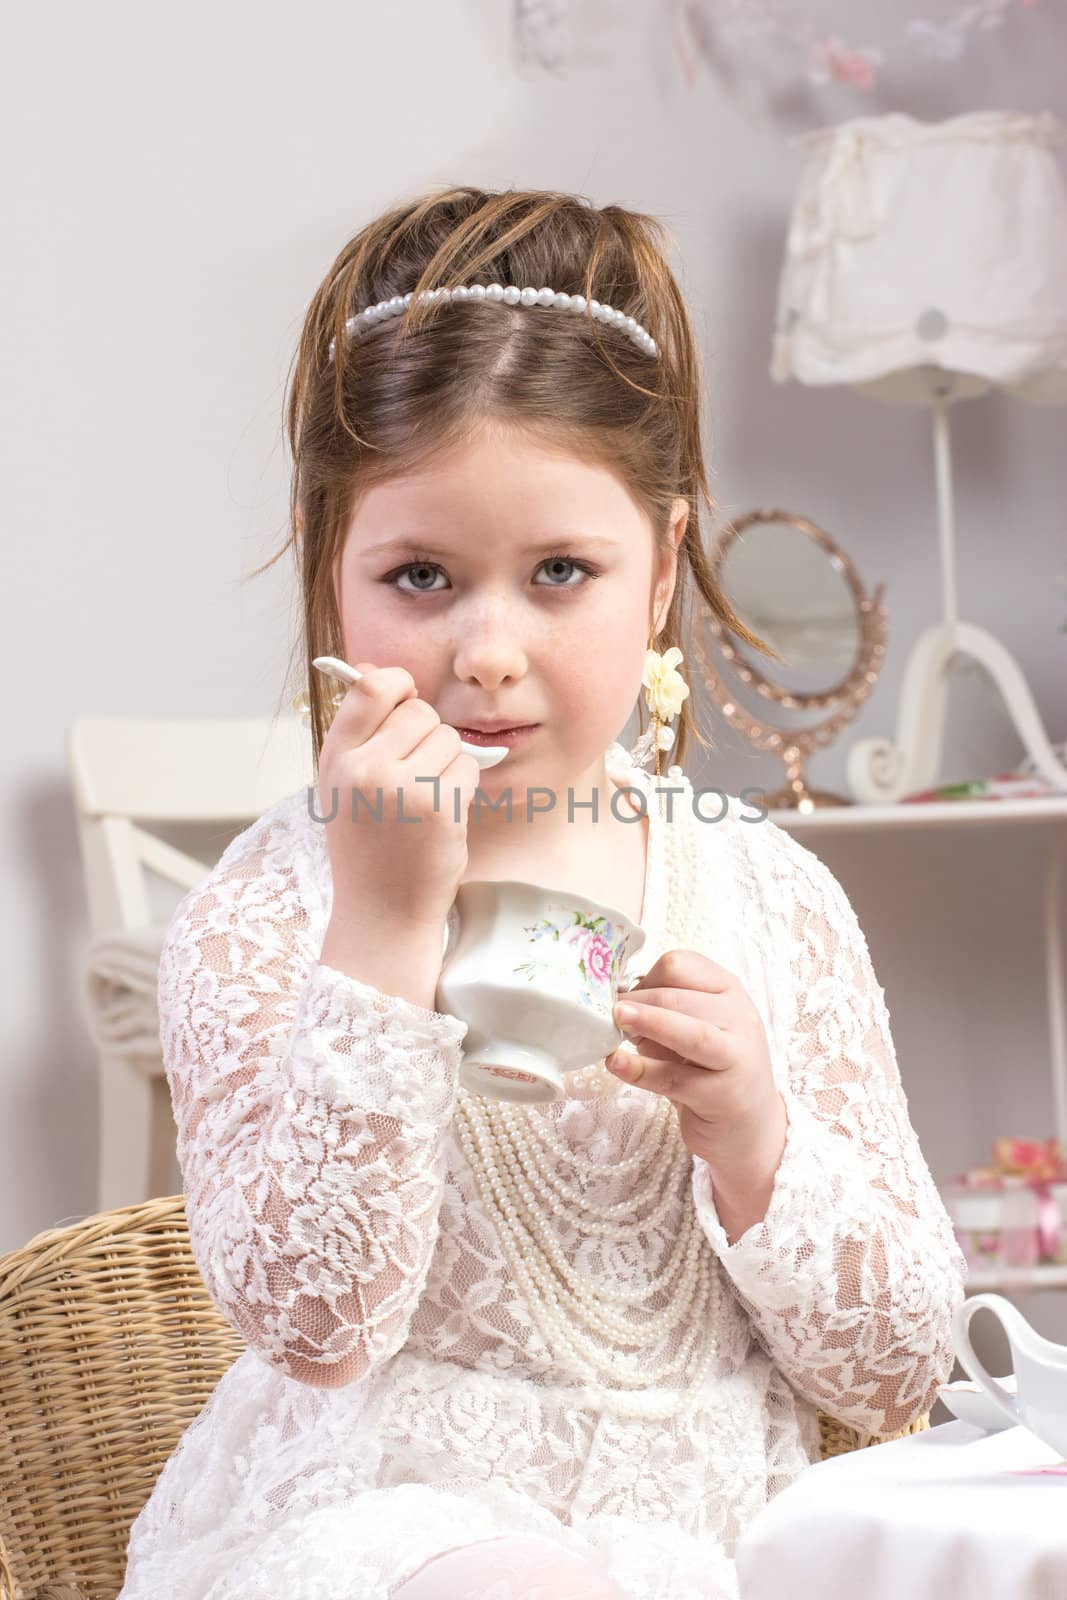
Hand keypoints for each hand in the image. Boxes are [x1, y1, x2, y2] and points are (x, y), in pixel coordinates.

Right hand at [317, 662, 480, 933]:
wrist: (380, 911)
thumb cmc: (367, 846)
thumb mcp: (344, 785)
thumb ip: (360, 733)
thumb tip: (377, 671)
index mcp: (336, 758)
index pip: (371, 688)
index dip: (398, 684)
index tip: (406, 700)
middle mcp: (364, 768)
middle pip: (420, 711)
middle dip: (428, 734)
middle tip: (416, 773)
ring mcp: (402, 788)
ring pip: (449, 738)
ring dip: (448, 763)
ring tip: (425, 800)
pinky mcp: (437, 808)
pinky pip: (466, 767)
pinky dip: (462, 787)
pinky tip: (441, 815)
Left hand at [607, 948, 784, 1165]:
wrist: (748, 1126)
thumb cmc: (709, 1068)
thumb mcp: (691, 1028)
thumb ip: (664, 1010)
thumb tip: (616, 1000)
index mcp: (728, 991)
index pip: (683, 966)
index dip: (646, 977)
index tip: (623, 996)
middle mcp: (740, 1019)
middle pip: (680, 997)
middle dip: (638, 1002)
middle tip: (606, 1013)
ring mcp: (736, 1058)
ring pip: (691, 1033)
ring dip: (650, 1022)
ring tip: (616, 1019)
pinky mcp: (724, 1096)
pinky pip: (676, 1079)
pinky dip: (642, 1070)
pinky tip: (617, 1064)